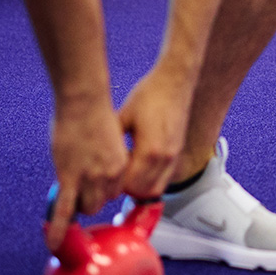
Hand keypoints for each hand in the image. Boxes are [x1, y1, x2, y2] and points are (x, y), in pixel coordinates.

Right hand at [45, 95, 127, 250]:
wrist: (84, 100)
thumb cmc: (93, 114)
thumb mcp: (108, 140)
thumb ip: (103, 159)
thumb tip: (94, 169)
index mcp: (122, 164)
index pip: (114, 190)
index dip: (102, 184)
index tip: (94, 177)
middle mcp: (110, 175)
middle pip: (101, 201)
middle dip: (90, 195)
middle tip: (80, 179)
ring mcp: (91, 177)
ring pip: (86, 206)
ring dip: (77, 201)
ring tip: (70, 184)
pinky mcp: (70, 178)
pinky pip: (66, 210)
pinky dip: (59, 228)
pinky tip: (54, 244)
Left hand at [117, 63, 192, 199]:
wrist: (175, 82)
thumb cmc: (150, 95)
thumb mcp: (123, 116)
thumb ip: (113, 141)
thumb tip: (97, 157)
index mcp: (150, 150)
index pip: (130, 185)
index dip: (116, 184)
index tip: (107, 174)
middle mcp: (165, 157)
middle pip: (144, 192)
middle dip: (128, 189)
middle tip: (116, 177)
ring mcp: (174, 156)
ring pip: (157, 189)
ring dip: (141, 187)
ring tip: (128, 173)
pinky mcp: (177, 152)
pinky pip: (165, 178)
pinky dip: (152, 179)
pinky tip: (140, 166)